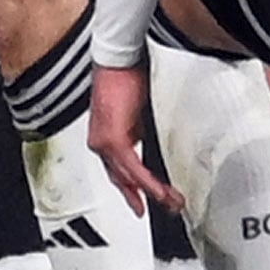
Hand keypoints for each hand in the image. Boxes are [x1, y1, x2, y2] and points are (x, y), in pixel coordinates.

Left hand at [91, 63, 180, 215]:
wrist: (117, 62)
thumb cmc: (123, 79)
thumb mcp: (135, 113)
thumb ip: (138, 132)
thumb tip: (150, 143)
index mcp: (104, 137)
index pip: (118, 169)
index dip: (131, 188)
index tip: (140, 203)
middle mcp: (99, 143)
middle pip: (121, 178)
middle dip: (141, 196)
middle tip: (162, 207)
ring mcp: (103, 144)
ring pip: (128, 177)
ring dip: (150, 192)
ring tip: (169, 201)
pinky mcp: (112, 140)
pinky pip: (132, 168)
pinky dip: (147, 181)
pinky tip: (159, 190)